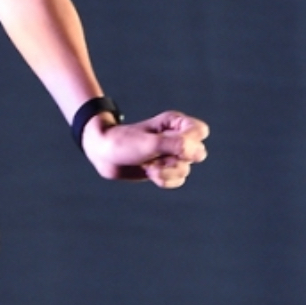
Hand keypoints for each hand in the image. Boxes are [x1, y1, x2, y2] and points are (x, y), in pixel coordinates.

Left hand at [82, 110, 208, 187]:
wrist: (104, 155)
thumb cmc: (124, 143)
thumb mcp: (151, 143)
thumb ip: (177, 146)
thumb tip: (199, 153)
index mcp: (175, 123)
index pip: (201, 132)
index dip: (191, 142)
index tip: (172, 145)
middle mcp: (177, 138)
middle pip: (197, 154)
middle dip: (177, 160)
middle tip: (157, 158)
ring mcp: (172, 154)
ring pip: (185, 170)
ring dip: (166, 172)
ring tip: (149, 167)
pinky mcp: (165, 168)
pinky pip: (178, 180)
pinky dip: (165, 180)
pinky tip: (150, 173)